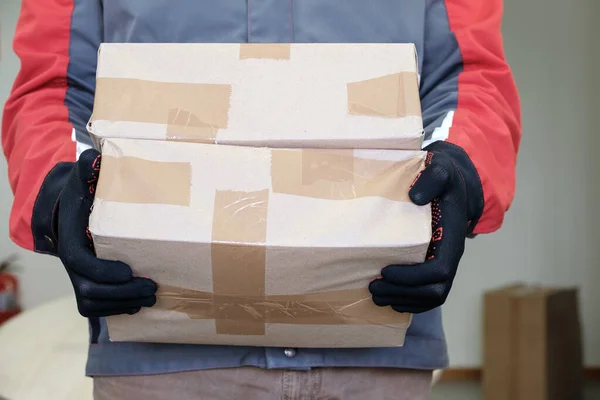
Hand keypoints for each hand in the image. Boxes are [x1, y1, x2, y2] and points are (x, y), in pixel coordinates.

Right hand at [54, 149, 156, 317]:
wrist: (69, 206)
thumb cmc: (84, 190)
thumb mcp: (85, 174)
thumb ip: (89, 168)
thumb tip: (92, 158)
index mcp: (69, 234)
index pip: (77, 259)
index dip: (101, 270)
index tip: (128, 270)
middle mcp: (69, 258)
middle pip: (87, 287)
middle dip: (120, 292)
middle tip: (152, 288)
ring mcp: (76, 273)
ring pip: (91, 301)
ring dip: (122, 303)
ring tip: (151, 297)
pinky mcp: (85, 282)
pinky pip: (94, 306)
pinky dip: (115, 309)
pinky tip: (136, 305)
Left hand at [369, 141, 483, 312]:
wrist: (454, 184)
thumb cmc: (444, 178)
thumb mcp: (440, 170)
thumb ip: (431, 179)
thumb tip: (415, 197)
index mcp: (453, 237)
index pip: (440, 269)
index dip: (413, 276)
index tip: (385, 271)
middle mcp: (452, 255)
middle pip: (434, 290)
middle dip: (403, 292)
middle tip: (373, 287)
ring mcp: (445, 263)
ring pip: (431, 296)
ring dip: (403, 300)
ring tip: (376, 295)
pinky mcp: (436, 266)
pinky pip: (427, 295)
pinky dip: (408, 301)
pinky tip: (389, 298)